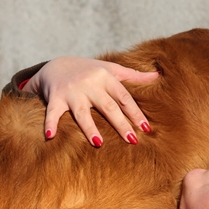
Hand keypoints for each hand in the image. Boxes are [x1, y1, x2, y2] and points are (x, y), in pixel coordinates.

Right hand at [21, 57, 158, 145]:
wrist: (56, 65)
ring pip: (82, 113)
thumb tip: (158, 75)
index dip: (135, 113)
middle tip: (132, 140)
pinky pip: (53, 113)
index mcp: (105, 77)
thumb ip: (134, 75)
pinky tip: (50, 136)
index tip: (146, 128)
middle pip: (107, 106)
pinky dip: (50, 123)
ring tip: (98, 143)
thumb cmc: (89, 71)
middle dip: (120, 123)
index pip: (124, 97)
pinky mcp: (55, 98)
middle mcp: (90, 84)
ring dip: (89, 128)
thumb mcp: (111, 69)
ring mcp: (72, 92)